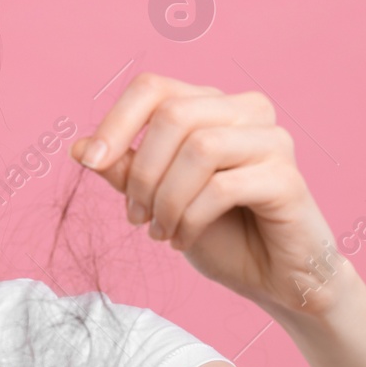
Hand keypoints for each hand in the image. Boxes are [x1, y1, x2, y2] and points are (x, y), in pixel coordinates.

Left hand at [71, 72, 351, 316]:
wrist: (273, 279)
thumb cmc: (221, 234)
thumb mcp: (159, 200)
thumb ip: (126, 171)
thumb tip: (78, 147)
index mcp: (213, 105)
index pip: (154, 88)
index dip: (116, 122)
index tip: (92, 163)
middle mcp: (247, 110)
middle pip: (173, 115)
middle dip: (142, 172)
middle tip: (136, 217)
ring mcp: (273, 140)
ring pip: (199, 148)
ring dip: (167, 199)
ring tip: (161, 232)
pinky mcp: (287, 177)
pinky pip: (223, 186)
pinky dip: (192, 218)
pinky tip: (185, 239)